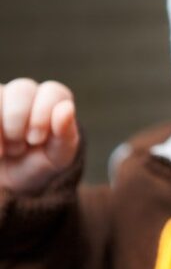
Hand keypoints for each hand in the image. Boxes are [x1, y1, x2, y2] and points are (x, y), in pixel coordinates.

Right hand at [0, 79, 79, 194]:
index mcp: (55, 100)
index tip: (36, 140)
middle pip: (22, 89)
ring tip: (3, 151)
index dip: (42, 116)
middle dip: (18, 120)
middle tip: (20, 147)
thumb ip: (65, 133)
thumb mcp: (58, 156)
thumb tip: (67, 107)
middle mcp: (29, 93)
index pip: (52, 92)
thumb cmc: (41, 162)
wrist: (13, 180)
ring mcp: (4, 97)